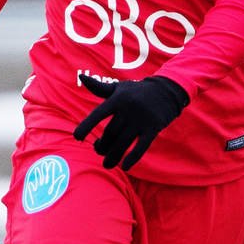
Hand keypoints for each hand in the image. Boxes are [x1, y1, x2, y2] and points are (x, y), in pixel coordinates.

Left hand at [74, 73, 188, 168]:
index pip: (99, 114)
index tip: (77, 137)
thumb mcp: (119, 88)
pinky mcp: (153, 128)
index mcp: (117, 99)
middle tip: (98, 151)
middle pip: (111, 133)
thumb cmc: (137, 91)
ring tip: (107, 164)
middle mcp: (128, 109)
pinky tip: (125, 166)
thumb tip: (81, 77)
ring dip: (113, 156)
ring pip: (123, 142)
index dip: (87, 125)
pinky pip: (142, 146)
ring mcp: (141, 119)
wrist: (166, 90)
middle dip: (102, 145)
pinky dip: (133, 157)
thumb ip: (100, 88)